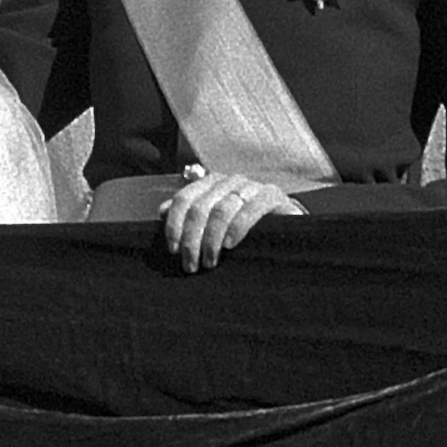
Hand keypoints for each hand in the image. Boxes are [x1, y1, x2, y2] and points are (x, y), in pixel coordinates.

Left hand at [158, 167, 305, 270]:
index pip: (184, 199)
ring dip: (212, 239)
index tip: (173, 250)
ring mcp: (251, 186)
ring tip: (210, 262)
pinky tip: (230, 245)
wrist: (285, 224)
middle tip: (190, 265)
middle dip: (192, 239)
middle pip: (200, 207)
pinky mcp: (272, 194)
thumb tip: (161, 211)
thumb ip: (189, 214)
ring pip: (222, 209)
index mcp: (210, 183)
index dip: (174, 224)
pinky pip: (250, 209)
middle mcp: (228, 181)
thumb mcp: (213, 221)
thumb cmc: (244, 226)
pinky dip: (237, 228)